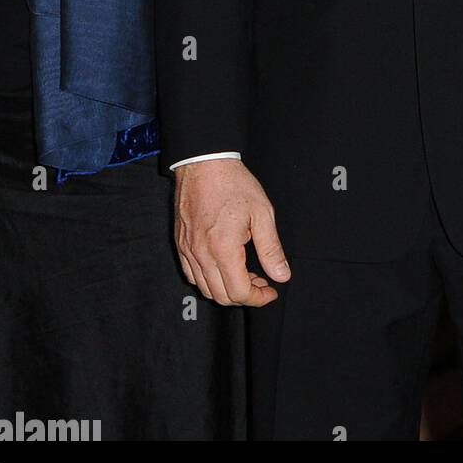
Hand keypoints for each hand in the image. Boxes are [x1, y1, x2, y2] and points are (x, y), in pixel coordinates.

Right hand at [173, 158, 289, 306]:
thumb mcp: (262, 214)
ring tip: (246, 275)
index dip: (258, 298)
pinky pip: (192, 275)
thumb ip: (271, 249)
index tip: (271, 291)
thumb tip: (281, 275)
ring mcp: (188, 250)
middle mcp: (201, 254)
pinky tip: (224, 267)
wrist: (204, 163)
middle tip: (262, 282)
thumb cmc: (234, 184)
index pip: (239, 292)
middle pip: (221, 296)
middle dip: (245, 296)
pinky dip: (209, 280)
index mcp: (223, 249)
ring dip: (227, 289)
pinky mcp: (181, 244)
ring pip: (205, 288)